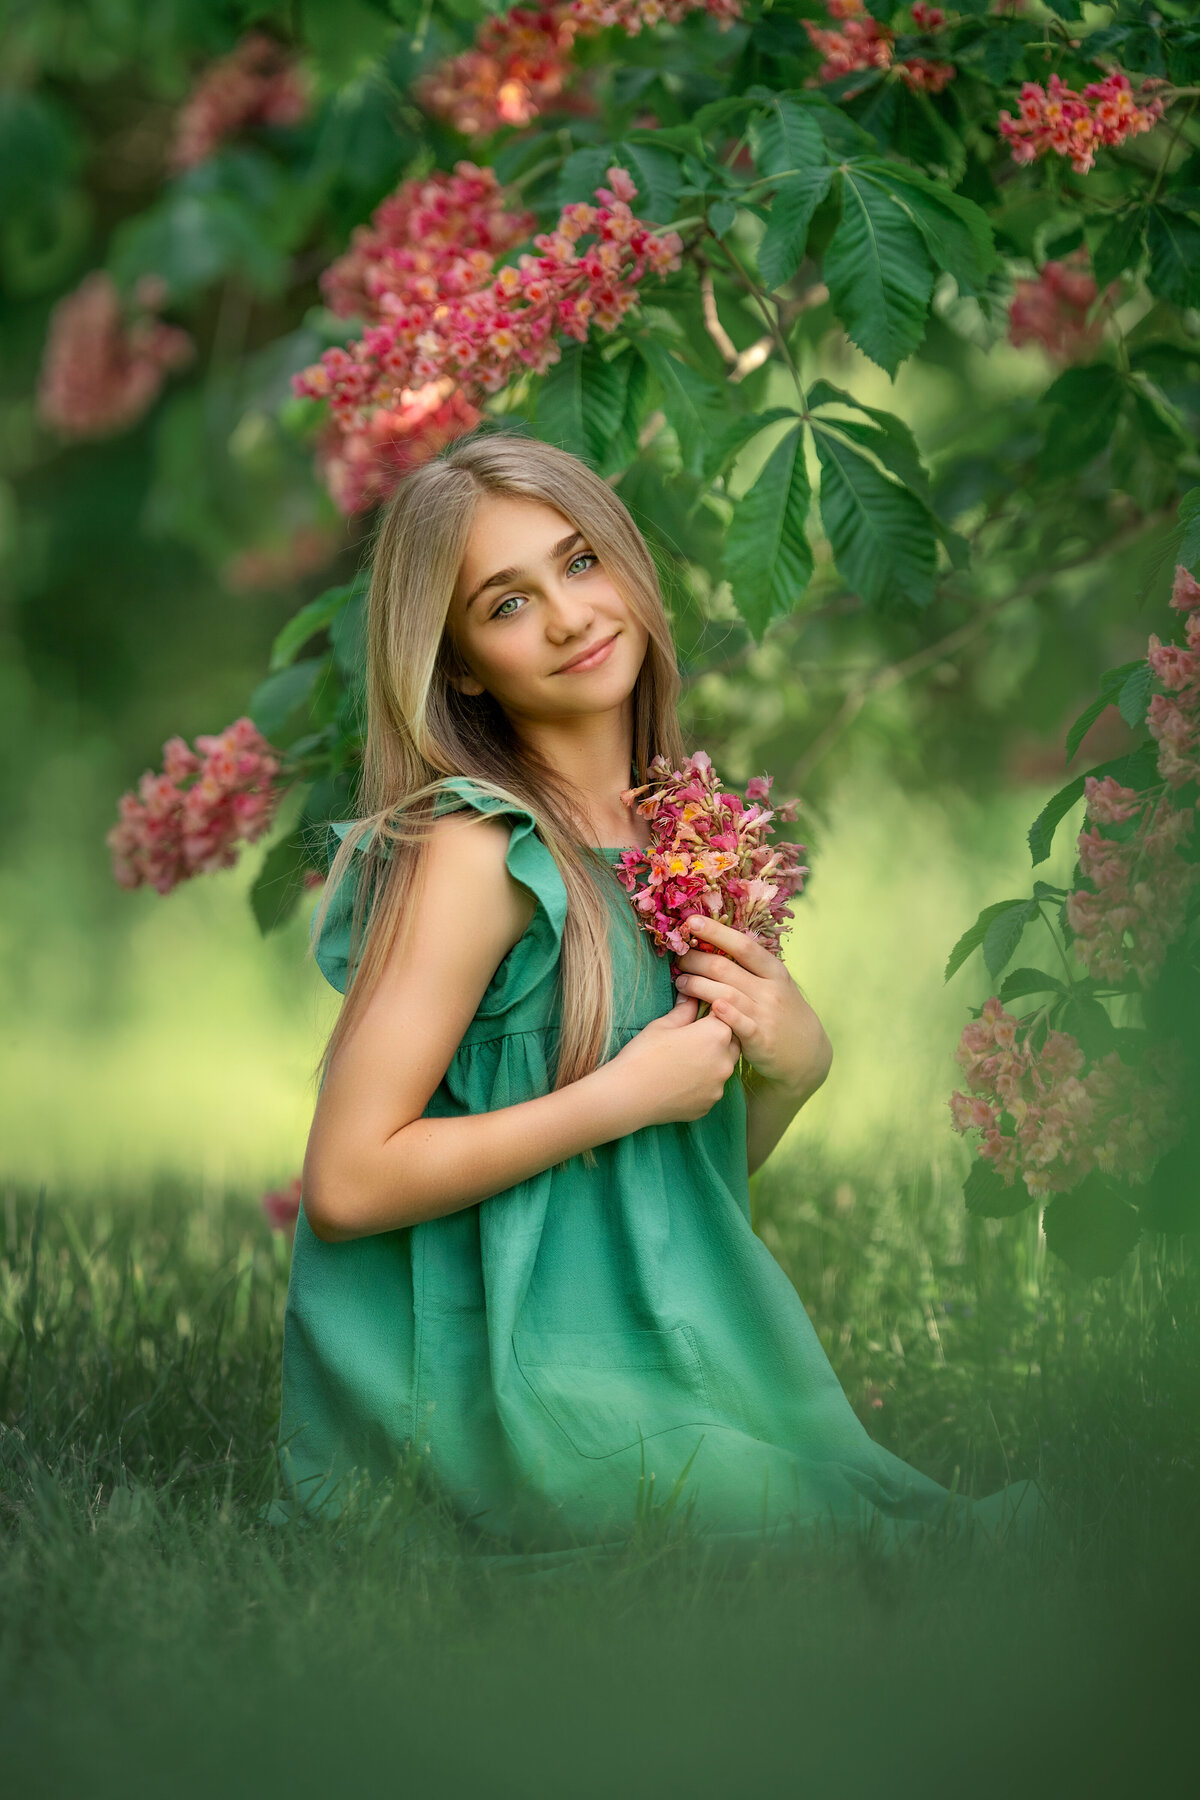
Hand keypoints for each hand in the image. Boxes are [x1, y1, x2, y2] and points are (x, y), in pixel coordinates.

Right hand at [607, 990, 742, 1128]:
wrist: (628, 1096)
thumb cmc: (643, 1055)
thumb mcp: (663, 1025)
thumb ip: (685, 1010)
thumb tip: (692, 997)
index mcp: (716, 1034)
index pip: (725, 1016)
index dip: (710, 1013)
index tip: (696, 1016)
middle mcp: (725, 1061)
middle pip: (730, 1042)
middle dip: (716, 1038)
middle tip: (690, 1039)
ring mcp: (718, 1086)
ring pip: (722, 1068)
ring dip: (711, 1062)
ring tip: (683, 1062)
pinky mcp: (709, 1105)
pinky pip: (711, 1088)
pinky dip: (701, 1084)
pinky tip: (680, 1081)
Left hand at [672, 916, 831, 1098]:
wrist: (806, 1053)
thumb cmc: (782, 1012)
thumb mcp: (775, 984)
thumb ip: (750, 967)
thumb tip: (714, 943)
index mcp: (774, 971)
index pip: (743, 945)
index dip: (716, 931)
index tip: (692, 921)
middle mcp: (770, 989)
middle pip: (726, 968)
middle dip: (696, 960)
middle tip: (678, 958)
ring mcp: (765, 1014)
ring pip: (725, 993)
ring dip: (697, 985)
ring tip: (680, 982)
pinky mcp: (760, 1039)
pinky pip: (739, 1023)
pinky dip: (724, 1013)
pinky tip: (709, 1006)